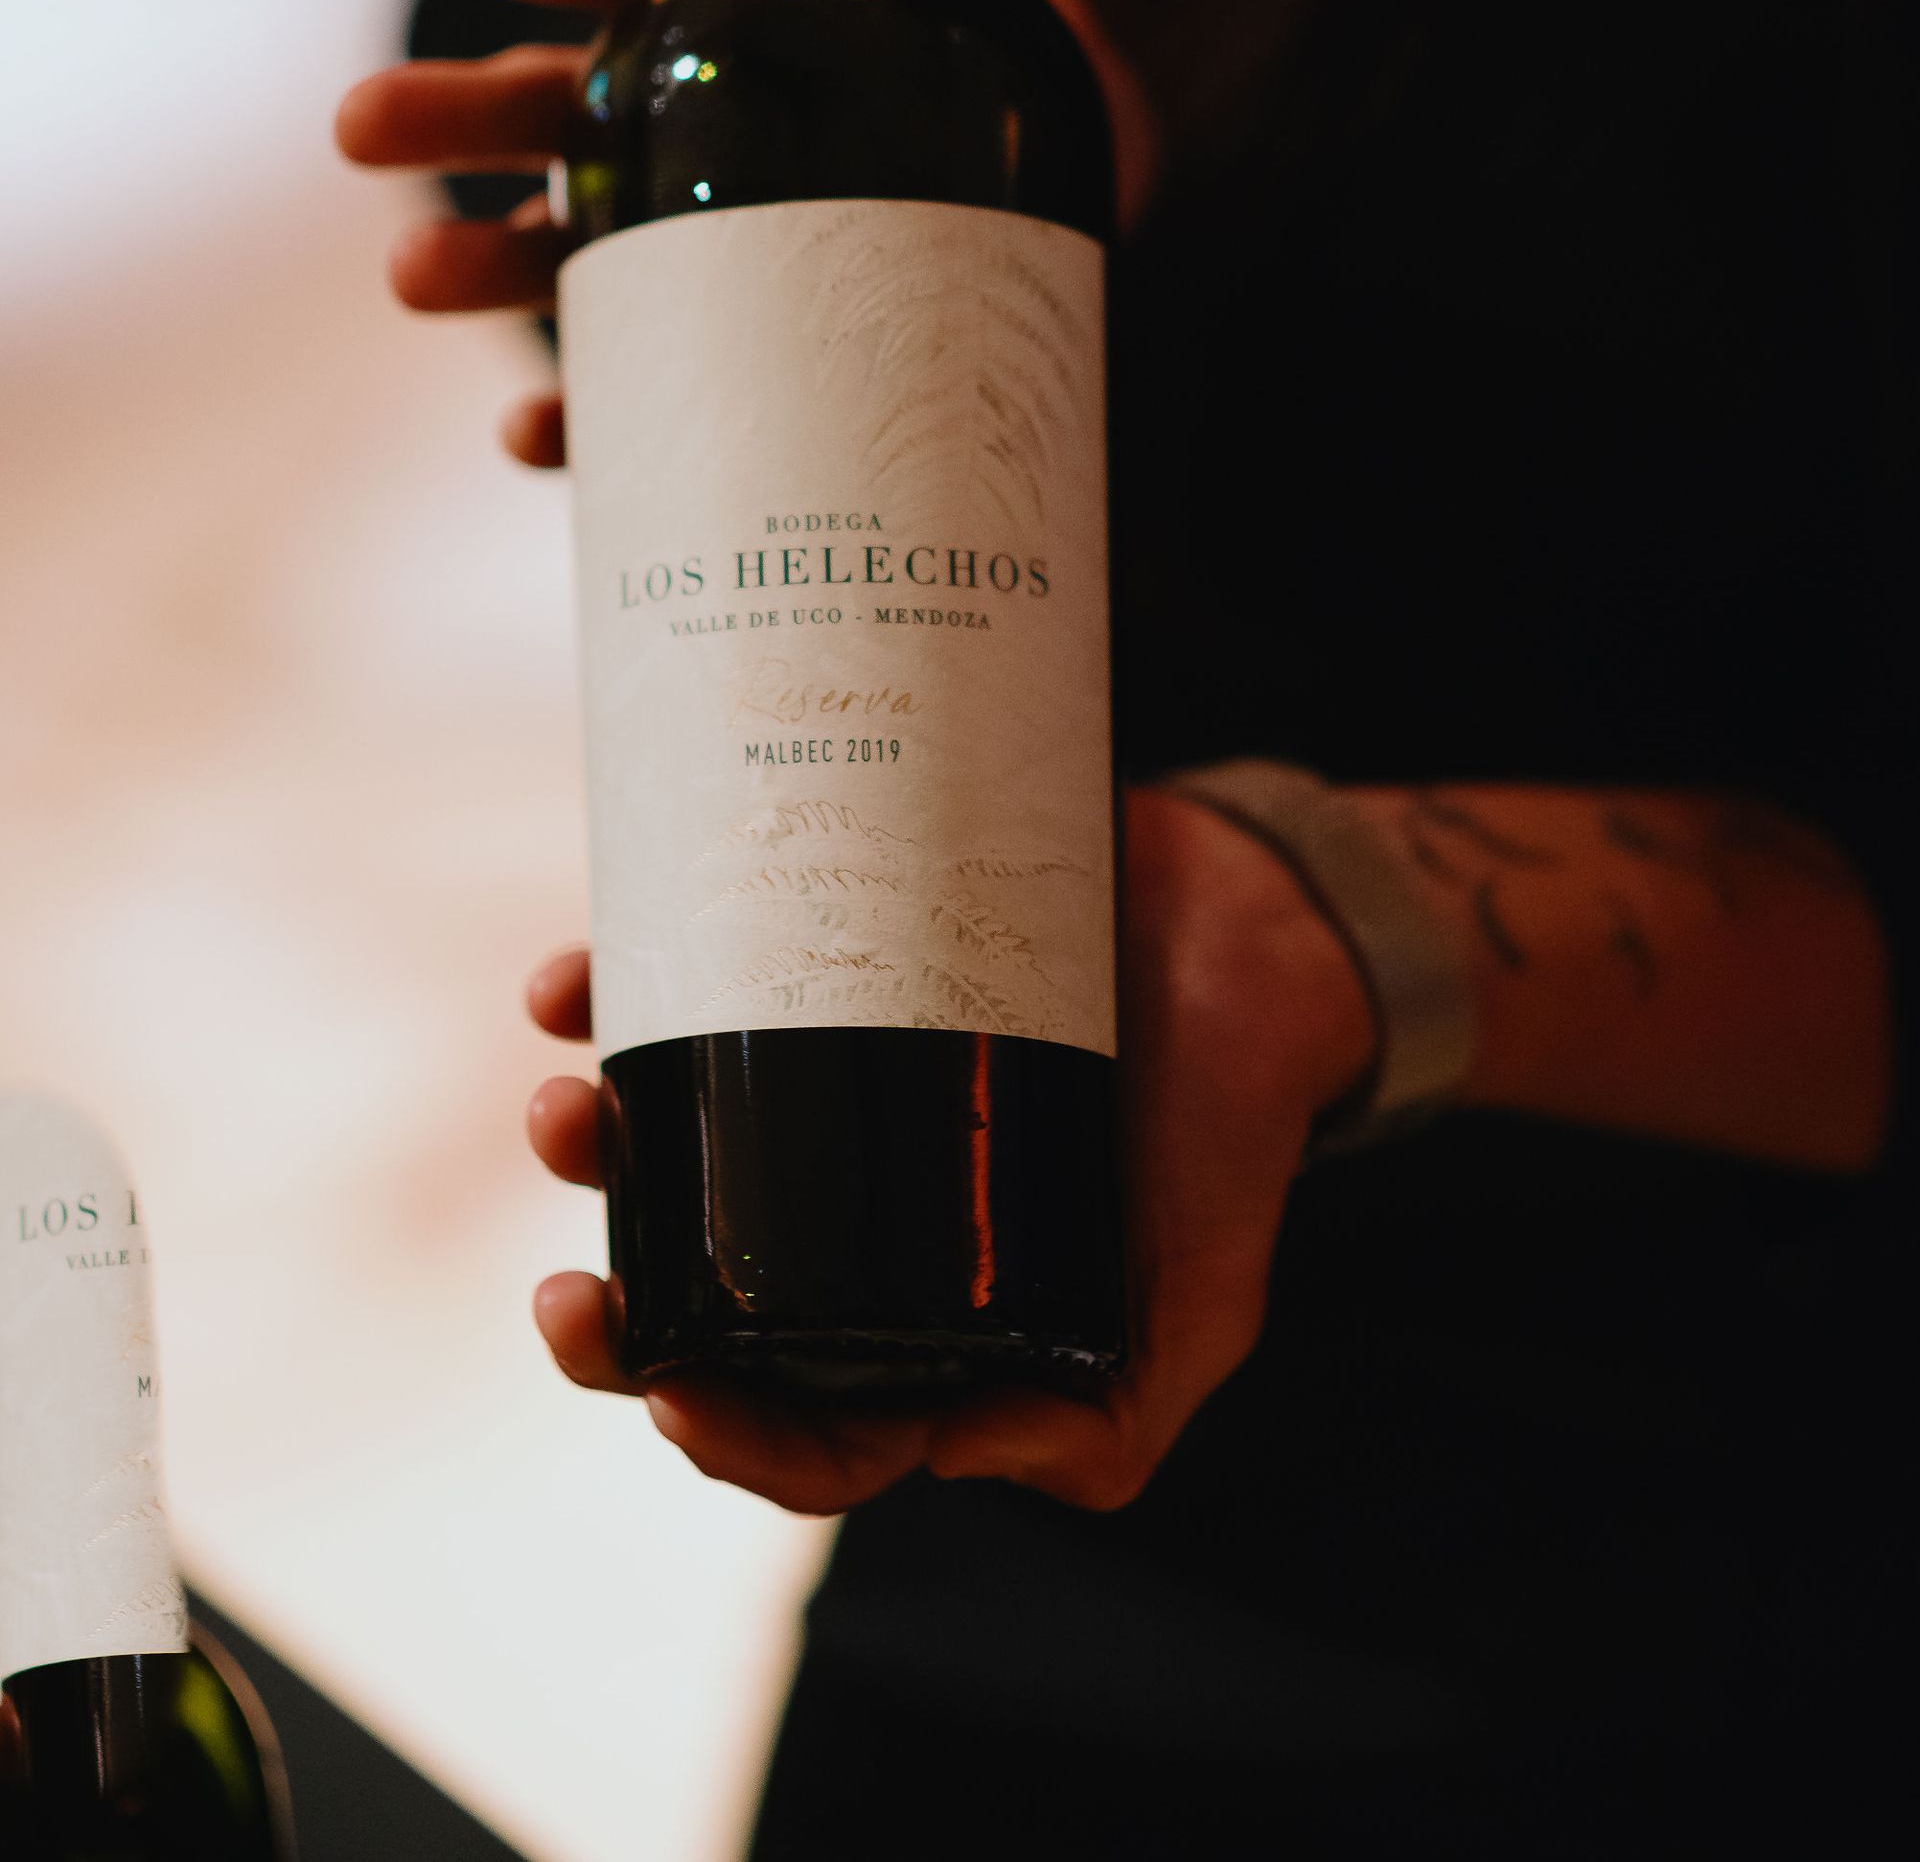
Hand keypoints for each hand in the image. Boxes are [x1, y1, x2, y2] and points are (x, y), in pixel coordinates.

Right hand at [335, 0, 1156, 468]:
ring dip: (474, 259)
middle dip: (452, 112)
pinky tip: (537, 431)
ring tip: (412, 277)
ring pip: (552, 251)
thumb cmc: (1024, 159)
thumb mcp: (1030, 53)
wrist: (1056, 311)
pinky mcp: (704, 373)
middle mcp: (685, 139)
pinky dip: (575, 420)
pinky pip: (626, 399)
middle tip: (362, 123)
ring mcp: (681, 260)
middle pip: (550, 110)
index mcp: (744, 34)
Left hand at [525, 788, 1375, 1513]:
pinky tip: (569, 981)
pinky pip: (695, 987)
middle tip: (568, 1297)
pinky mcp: (821, 965)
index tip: (664, 1390)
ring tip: (567, 1106)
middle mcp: (858, 1218)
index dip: (718, 1430)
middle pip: (704, 1296)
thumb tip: (953, 1450)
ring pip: (676, 1148)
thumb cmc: (1229, 1128)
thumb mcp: (1202, 1300)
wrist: (1264, 930)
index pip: (802, 1420)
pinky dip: (613, 988)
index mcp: (932, 1323)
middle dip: (614, 1318)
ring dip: (593, 1147)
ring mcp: (827, 1087)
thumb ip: (1112, 1419)